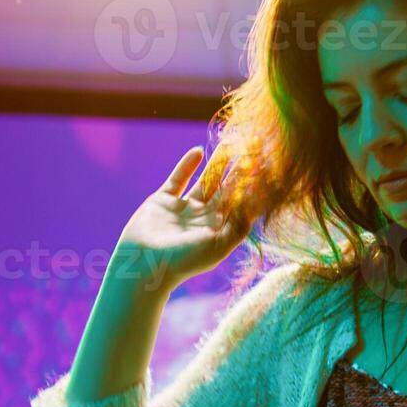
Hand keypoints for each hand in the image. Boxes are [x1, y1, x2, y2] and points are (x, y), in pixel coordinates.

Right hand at [113, 145, 250, 292]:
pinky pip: (178, 179)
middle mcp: (203, 218)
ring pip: (204, 181)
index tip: (263, 166)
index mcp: (219, 230)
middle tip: (250, 148)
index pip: (239, 203)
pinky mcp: (163, 200)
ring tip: (228, 144)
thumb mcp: (219, 245)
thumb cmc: (184, 260)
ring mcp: (184, 208)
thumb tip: (257, 202)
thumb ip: (239, 224)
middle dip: (236, 171)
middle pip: (225, 189)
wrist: (144, 263)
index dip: (250, 186)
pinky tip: (198, 151)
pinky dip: (187, 165)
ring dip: (216, 164)